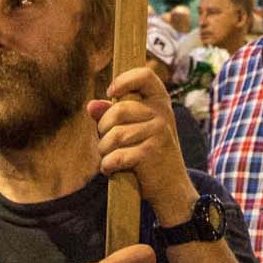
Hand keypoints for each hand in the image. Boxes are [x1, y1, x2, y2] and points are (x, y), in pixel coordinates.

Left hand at [90, 66, 193, 225]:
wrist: (171, 187)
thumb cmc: (148, 154)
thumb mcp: (135, 129)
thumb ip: (112, 115)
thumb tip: (91, 106)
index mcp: (159, 102)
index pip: (145, 75)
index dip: (124, 80)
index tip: (111, 92)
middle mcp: (162, 114)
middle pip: (118, 110)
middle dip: (103, 129)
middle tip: (106, 142)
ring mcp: (158, 133)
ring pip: (114, 135)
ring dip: (104, 150)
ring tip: (110, 157)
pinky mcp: (151, 153)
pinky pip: (116, 155)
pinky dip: (108, 165)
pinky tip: (112, 168)